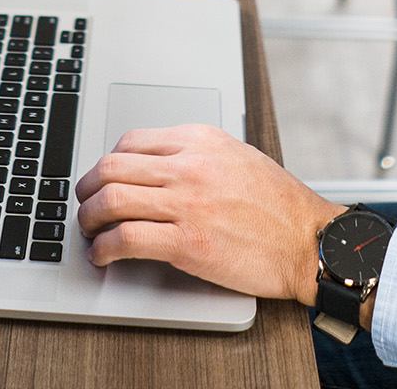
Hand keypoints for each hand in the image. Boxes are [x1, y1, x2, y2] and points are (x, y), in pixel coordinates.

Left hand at [74, 124, 345, 306]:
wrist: (311, 241)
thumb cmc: (280, 206)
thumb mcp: (238, 157)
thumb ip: (197, 155)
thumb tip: (156, 166)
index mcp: (200, 140)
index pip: (130, 141)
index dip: (107, 164)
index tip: (103, 179)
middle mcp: (189, 165)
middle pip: (111, 168)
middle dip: (87, 189)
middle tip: (84, 205)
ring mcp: (187, 203)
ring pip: (111, 201)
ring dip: (89, 219)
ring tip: (90, 232)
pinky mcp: (187, 242)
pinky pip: (126, 239)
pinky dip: (104, 248)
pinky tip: (103, 256)